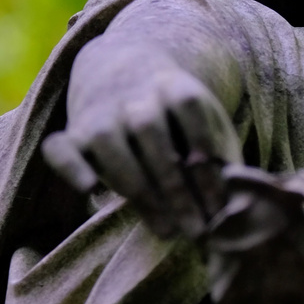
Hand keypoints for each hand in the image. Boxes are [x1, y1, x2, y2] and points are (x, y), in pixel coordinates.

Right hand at [42, 68, 242, 239]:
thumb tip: (243, 209)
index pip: (191, 114)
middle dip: (177, 187)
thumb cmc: (181, 120)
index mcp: (174, 86)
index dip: (208, 159)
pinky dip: (70, 165)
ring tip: (166, 231)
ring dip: (137, 187)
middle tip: (197, 231)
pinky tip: (90, 190)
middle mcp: (133, 94)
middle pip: (151, 132)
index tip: (222, 204)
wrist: (125, 72)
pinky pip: (60, 147)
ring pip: (108, 140)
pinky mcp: (72, 132)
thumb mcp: (208, 127)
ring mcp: (99, 112)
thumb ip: (224, 160)